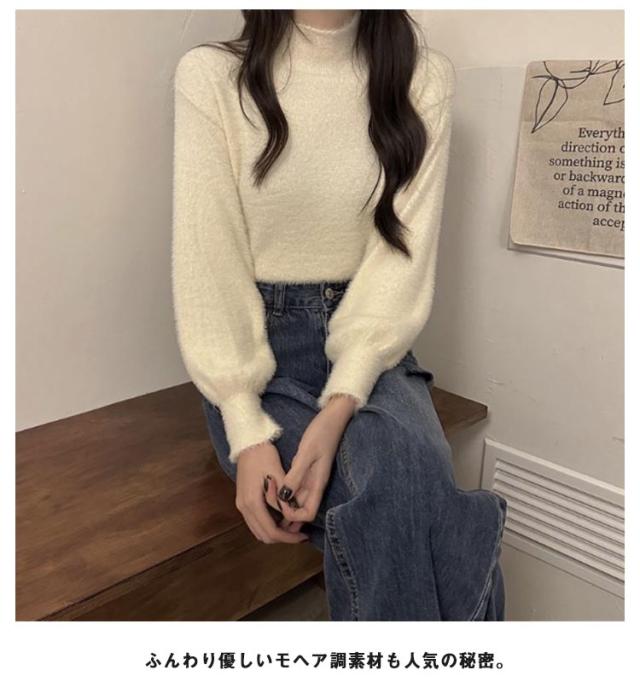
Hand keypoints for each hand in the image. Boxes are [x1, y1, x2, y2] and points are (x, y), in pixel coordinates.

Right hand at [235, 441, 309, 544]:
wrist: (248, 442)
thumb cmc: (263, 455)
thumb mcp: (277, 475)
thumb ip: (282, 498)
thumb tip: (291, 516)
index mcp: (252, 502)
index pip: (271, 531)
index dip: (289, 538)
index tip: (303, 536)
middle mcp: (244, 508)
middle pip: (264, 535)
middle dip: (283, 537)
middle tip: (300, 532)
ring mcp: (241, 505)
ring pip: (259, 530)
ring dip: (276, 532)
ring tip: (293, 525)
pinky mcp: (243, 500)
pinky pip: (256, 521)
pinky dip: (269, 524)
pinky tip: (282, 517)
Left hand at [277, 394, 356, 522]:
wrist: (333, 417)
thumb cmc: (322, 432)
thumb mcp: (307, 453)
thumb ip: (296, 475)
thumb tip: (284, 497)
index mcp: (317, 484)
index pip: (308, 514)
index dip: (293, 516)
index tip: (279, 504)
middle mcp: (314, 484)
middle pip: (301, 510)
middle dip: (285, 513)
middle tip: (268, 504)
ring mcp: (310, 477)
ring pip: (296, 499)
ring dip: (284, 502)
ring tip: (268, 495)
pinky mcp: (306, 468)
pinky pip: (295, 486)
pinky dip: (285, 489)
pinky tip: (274, 482)